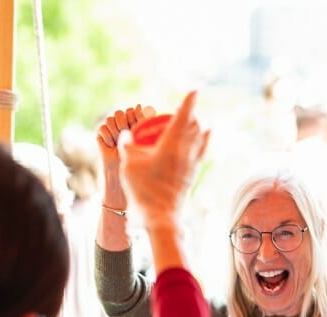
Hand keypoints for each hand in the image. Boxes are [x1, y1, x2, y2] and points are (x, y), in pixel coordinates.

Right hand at [96, 104, 156, 170]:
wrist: (122, 166)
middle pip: (119, 113)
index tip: (134, 131)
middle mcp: (121, 120)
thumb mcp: (140, 136)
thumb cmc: (135, 153)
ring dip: (115, 132)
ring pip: (109, 119)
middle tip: (125, 137)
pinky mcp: (101, 132)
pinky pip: (102, 127)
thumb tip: (138, 105)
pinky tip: (112, 145)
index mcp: (133, 119)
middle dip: (122, 125)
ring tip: (118, 142)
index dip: (132, 120)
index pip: (130, 110)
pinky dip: (108, 137)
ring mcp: (111, 126)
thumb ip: (141, 120)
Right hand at [118, 91, 209, 226]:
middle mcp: (186, 152)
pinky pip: (201, 152)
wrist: (161, 217)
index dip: (189, 102)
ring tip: (194, 122)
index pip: (183, 117)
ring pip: (201, 139)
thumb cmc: (143, 190)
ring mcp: (192, 164)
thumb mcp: (129, 164)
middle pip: (196, 126)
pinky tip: (200, 141)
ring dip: (198, 127)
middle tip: (184, 109)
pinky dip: (201, 142)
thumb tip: (125, 134)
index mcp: (172, 145)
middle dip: (191, 114)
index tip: (194, 90)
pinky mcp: (193, 175)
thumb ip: (127, 145)